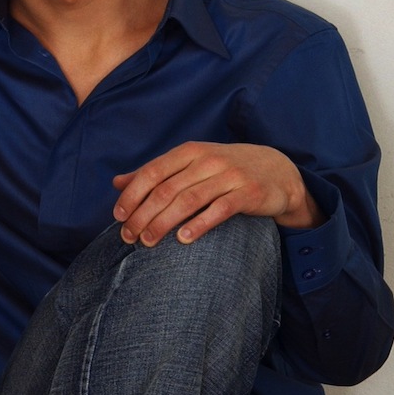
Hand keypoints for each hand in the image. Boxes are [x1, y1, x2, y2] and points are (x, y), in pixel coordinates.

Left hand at [112, 141, 324, 245]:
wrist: (276, 170)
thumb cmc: (223, 169)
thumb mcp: (189, 164)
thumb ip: (154, 173)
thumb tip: (117, 182)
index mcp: (188, 152)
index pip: (152, 172)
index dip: (132, 195)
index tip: (118, 217)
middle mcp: (206, 160)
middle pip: (166, 189)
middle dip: (143, 215)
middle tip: (129, 237)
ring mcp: (228, 176)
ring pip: (188, 201)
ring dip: (164, 223)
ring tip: (148, 242)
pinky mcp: (248, 193)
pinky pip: (219, 210)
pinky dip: (199, 225)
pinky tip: (183, 240)